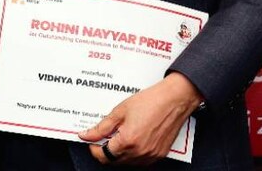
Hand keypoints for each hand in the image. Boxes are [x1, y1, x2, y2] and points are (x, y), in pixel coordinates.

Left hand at [78, 72, 202, 164]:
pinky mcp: (159, 155)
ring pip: (127, 162)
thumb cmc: (151, 101)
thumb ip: (101, 127)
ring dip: (119, 153)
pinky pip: (140, 161)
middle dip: (105, 151)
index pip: (103, 155)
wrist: (174, 99)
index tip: (92, 141)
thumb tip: (87, 135)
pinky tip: (132, 140)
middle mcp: (139, 152)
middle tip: (104, 137)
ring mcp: (150, 155)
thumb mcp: (120, 111)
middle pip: (114, 161)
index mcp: (128, 141)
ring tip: (120, 136)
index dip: (94, 149)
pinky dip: (132, 154)